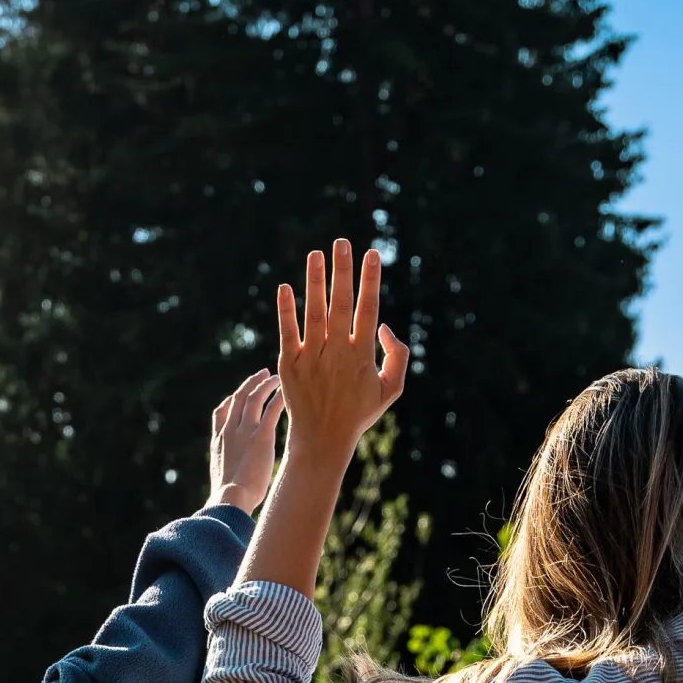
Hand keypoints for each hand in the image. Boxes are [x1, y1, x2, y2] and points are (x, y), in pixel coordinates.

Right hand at [209, 369, 284, 513]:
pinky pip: (271, 410)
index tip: (237, 395)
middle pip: (238, 398)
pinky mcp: (261, 436)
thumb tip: (235, 489)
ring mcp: (244, 432)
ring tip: (275, 378)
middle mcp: (229, 432)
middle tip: (261, 375)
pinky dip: (278, 398)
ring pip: (253, 398)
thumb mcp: (223, 483)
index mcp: (218, 442)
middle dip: (250, 384)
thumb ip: (229, 476)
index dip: (230, 400)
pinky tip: (287, 392)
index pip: (220, 413)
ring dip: (264, 385)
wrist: (231, 499)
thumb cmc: (229, 500)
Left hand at [276, 239, 409, 464]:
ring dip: (315, 280)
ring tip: (316, 253)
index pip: (368, 309)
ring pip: (313, 312)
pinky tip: (285, 286)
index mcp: (362, 356)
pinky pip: (287, 331)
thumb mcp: (391, 390)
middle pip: (341, 303)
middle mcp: (336, 353)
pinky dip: (286, 309)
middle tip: (342, 242)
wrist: (322, 440)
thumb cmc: (359, 413)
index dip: (371, 280)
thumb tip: (386, 326)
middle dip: (343, 271)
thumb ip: (398, 357)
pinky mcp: (289, 365)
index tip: (372, 255)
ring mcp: (311, 357)